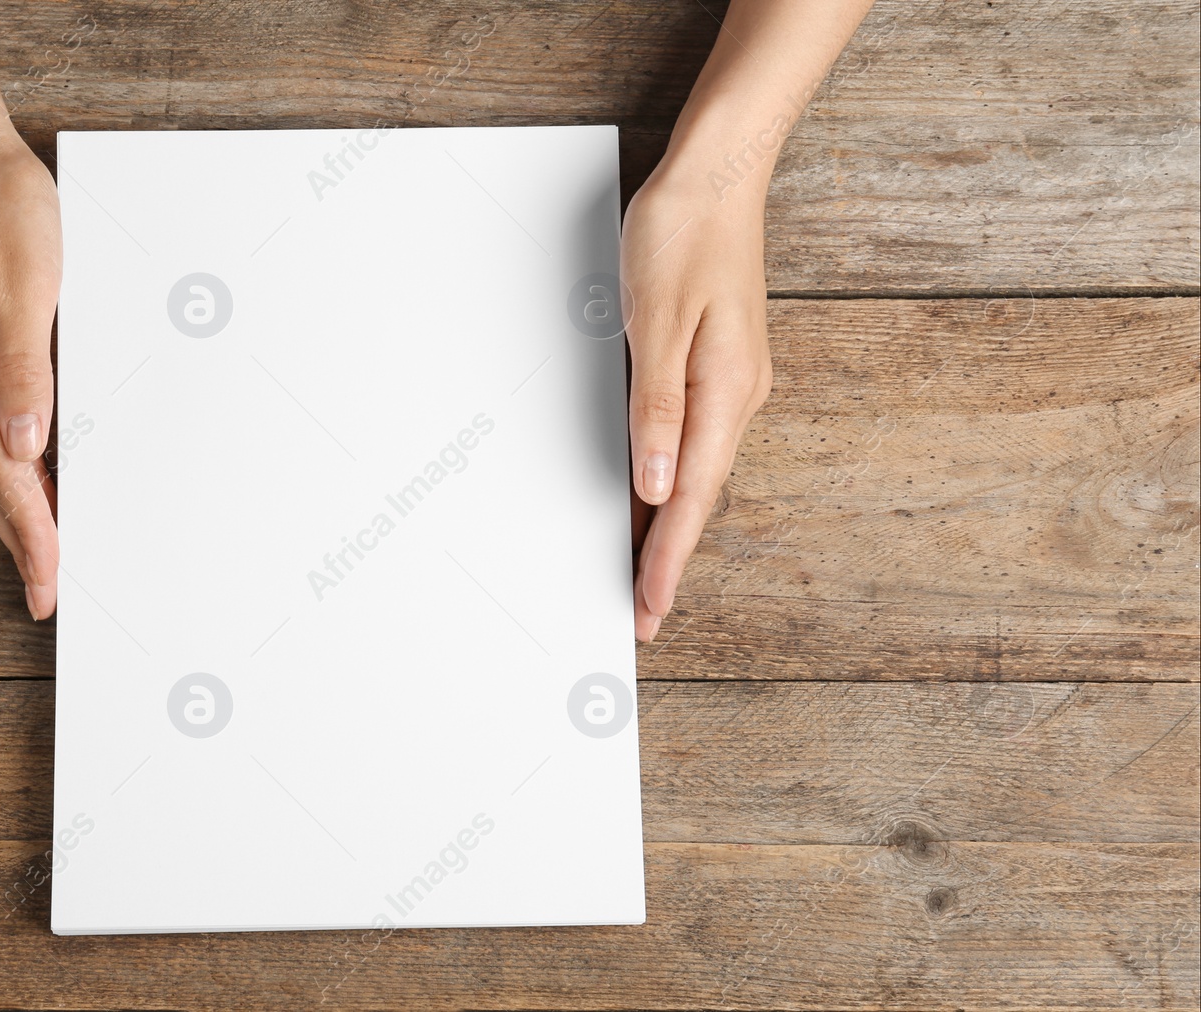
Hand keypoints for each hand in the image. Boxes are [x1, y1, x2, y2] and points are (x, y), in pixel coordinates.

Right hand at [0, 133, 61, 619]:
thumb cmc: (7, 214)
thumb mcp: (28, 286)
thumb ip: (27, 369)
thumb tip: (28, 449)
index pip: (1, 470)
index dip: (30, 529)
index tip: (49, 577)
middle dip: (18, 541)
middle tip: (45, 596)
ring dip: (11, 514)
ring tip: (39, 562)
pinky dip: (8, 473)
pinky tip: (30, 489)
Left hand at [620, 172, 773, 641]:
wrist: (716, 175)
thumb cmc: (682, 237)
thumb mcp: (657, 323)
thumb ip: (656, 409)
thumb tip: (659, 486)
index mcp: (723, 393)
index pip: (691, 499)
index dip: (666, 560)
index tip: (647, 611)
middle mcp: (735, 397)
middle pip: (698, 498)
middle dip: (668, 559)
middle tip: (642, 615)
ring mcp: (728, 382)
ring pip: (696, 475)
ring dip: (669, 526)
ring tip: (641, 575)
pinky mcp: (714, 366)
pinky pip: (692, 442)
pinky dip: (671, 481)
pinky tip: (654, 498)